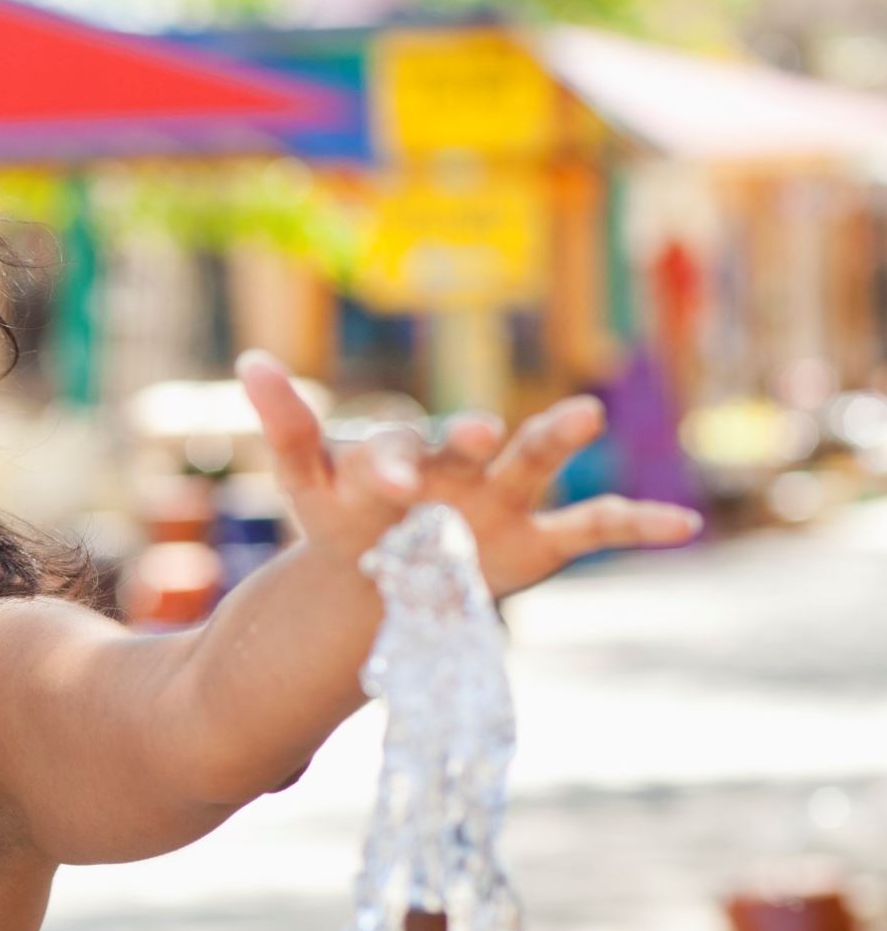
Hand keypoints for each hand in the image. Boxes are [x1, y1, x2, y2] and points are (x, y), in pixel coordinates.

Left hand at [235, 351, 701, 599]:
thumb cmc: (339, 514)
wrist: (374, 571)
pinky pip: (592, 527)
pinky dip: (637, 524)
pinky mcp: (537, 541)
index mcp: (402, 448)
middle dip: (472, 438)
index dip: (392, 465)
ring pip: (534, 463)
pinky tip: (683, 525)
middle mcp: (460, 464)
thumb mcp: (304, 480)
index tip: (390, 483)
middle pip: (472, 442)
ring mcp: (502, 498)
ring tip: (586, 412)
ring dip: (556, 438)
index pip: (396, 447)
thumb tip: (248, 359)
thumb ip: (286, 426)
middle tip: (477, 431)